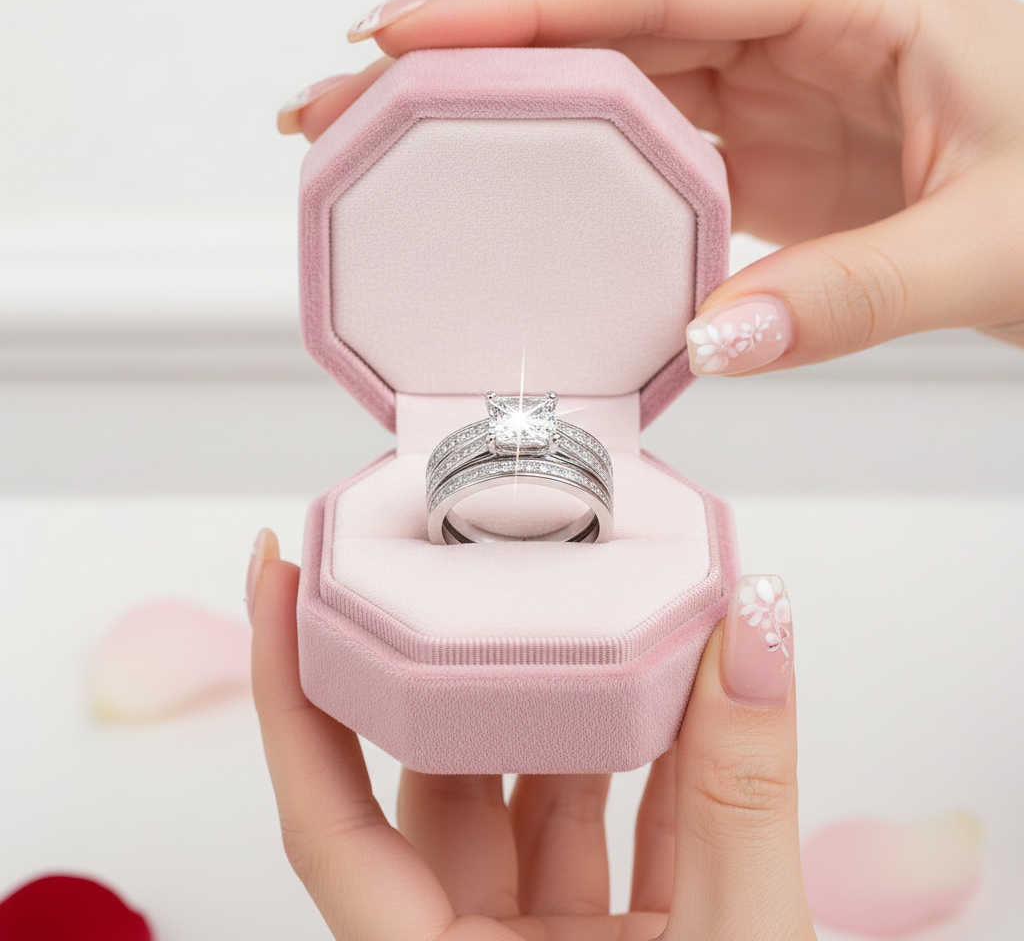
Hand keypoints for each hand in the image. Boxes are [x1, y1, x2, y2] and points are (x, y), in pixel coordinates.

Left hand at [249, 537, 814, 939]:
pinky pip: (615, 835)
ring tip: (583, 612)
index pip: (327, 821)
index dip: (288, 695)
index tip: (279, 583)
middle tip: (459, 569)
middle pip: (432, 784)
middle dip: (451, 670)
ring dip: (564, 707)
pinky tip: (674, 694)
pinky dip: (645, 764)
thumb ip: (745, 795)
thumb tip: (752, 635)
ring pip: (529, 800)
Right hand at [279, 0, 1023, 372]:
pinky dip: (556, 164)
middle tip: (348, 96)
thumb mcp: (984, 242)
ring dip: (493, 109)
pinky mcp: (752, 146)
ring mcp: (766, 82)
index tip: (409, 36)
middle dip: (464, 58)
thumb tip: (706, 339)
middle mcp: (794, 19)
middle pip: (597, 22)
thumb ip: (849, 292)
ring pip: (601, 78)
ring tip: (389, 140)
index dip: (523, 5)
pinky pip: (634, 142)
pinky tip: (496, 183)